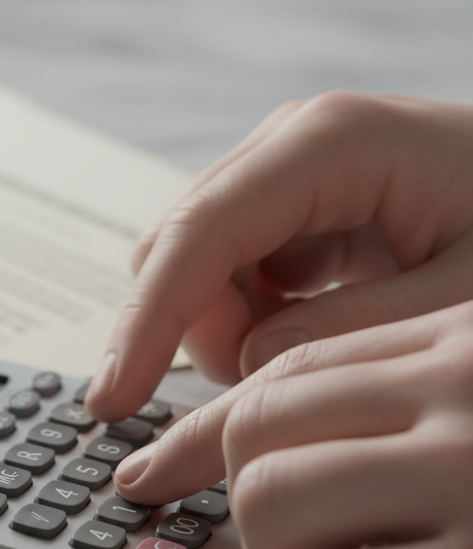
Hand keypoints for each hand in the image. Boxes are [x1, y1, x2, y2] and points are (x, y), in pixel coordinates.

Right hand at [84, 92, 472, 422]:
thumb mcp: (465, 295)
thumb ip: (352, 331)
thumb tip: (251, 360)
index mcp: (330, 145)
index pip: (197, 236)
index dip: (145, 325)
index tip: (112, 403)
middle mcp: (289, 149)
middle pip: (175, 253)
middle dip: (192, 334)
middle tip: (257, 388)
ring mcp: (283, 179)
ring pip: (191, 272)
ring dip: (223, 334)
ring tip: (304, 354)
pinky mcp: (288, 213)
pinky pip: (225, 279)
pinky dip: (243, 327)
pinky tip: (300, 337)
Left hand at [112, 305, 472, 548]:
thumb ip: (392, 420)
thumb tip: (243, 455)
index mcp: (466, 348)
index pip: (291, 369)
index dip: (203, 430)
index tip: (147, 473)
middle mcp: (467, 390)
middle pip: (258, 430)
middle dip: (248, 514)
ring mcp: (471, 474)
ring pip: (266, 502)